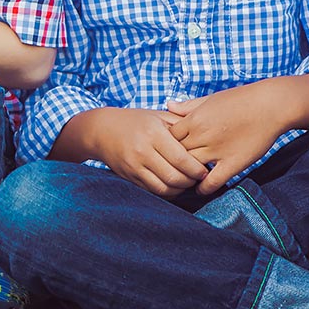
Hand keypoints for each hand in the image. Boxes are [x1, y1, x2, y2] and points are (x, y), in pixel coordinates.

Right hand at [69, 107, 207, 197]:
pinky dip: (167, 192)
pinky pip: (153, 191)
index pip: (181, 159)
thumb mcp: (158, 115)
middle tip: (199, 178)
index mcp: (154, 134)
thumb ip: (181, 123)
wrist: (102, 130)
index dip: (197, 169)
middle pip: (175, 177)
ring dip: (180, 190)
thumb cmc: (135, 121)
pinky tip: (174, 186)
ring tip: (188, 183)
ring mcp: (135, 166)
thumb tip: (206, 136)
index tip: (205, 171)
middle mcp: (143, 151)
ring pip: (164, 189)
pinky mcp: (130, 177)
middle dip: (191, 182)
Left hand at [166, 82, 292, 195]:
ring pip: (190, 168)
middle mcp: (202, 135)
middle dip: (173, 161)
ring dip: (186, 175)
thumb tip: (168, 105)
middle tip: (173, 168)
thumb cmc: (240, 99)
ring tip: (185, 179)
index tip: (169, 150)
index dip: (167, 145)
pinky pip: (212, 182)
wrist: (270, 105)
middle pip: (176, 155)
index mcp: (194, 119)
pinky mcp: (233, 163)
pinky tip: (201, 189)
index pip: (169, 138)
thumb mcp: (210, 99)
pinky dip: (203, 188)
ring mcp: (217, 150)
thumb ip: (188, 106)